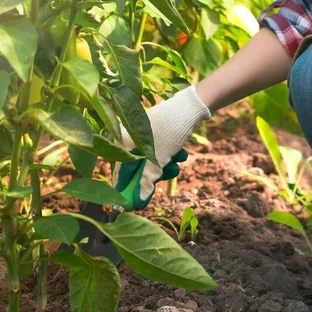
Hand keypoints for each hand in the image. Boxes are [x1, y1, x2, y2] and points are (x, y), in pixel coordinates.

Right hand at [112, 86, 210, 209]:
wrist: (191, 109)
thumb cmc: (168, 133)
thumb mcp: (157, 159)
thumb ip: (145, 181)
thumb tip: (136, 202)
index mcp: (121, 142)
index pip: (120, 173)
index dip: (130, 189)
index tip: (140, 202)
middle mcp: (129, 139)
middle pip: (138, 169)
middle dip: (156, 174)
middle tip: (166, 173)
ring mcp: (143, 138)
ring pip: (153, 163)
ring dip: (167, 166)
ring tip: (177, 160)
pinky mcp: (157, 136)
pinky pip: (161, 154)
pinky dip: (171, 157)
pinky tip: (181, 153)